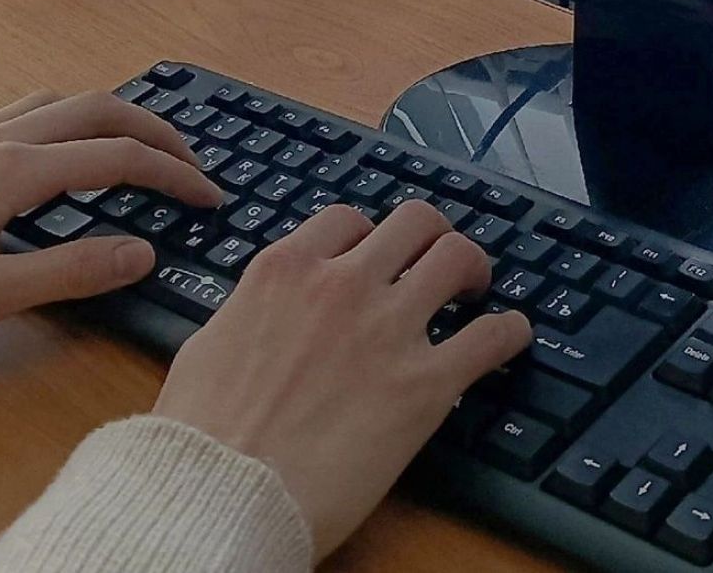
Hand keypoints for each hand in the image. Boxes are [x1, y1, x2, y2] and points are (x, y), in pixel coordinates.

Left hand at [0, 91, 221, 352]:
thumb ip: (71, 270)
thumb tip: (142, 251)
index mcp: (11, 172)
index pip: (118, 158)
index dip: (173, 175)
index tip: (208, 197)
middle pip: (97, 108)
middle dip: (156, 130)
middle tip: (192, 163)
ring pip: (60, 101)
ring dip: (113, 116)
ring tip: (142, 148)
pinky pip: (25, 112)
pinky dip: (69, 119)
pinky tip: (65, 150)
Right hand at [152, 201, 531, 558]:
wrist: (221, 492)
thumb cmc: (201, 433)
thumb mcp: (209, 345)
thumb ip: (251, 313)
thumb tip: (267, 313)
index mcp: (285, 271)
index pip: (346, 219)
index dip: (369, 235)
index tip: (378, 255)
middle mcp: (341, 284)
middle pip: (414, 221)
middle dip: (432, 236)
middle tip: (438, 262)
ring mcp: (386, 329)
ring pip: (457, 258)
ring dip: (473, 269)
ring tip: (476, 291)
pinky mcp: (423, 384)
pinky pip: (491, 337)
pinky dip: (509, 332)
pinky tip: (510, 338)